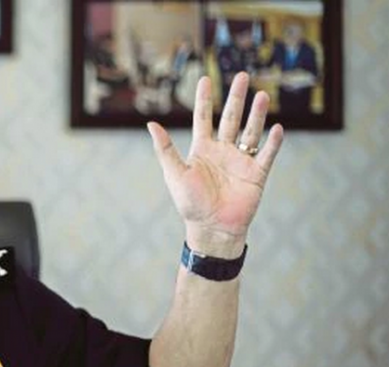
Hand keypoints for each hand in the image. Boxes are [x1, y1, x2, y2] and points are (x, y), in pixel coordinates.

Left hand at [147, 72, 283, 257]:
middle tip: (243, 76)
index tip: (206, 79)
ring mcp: (241, 161)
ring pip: (251, 132)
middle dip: (237, 98)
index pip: (203, 118)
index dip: (204, 100)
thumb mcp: (174, 173)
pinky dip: (272, 142)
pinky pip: (267, 154)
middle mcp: (223, 151)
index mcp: (202, 150)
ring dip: (257, 114)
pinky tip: (277, 127)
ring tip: (262, 95)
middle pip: (231, 118)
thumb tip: (151, 124)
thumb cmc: (190, 204)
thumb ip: (165, 149)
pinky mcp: (256, 174)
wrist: (212, 229)